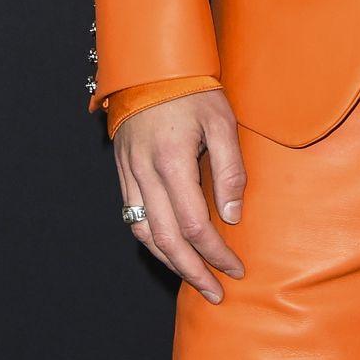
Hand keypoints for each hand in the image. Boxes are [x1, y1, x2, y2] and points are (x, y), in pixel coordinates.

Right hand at [114, 89, 245, 301]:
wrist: (151, 66)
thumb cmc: (192, 90)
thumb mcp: (222, 121)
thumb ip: (230, 170)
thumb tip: (232, 217)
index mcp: (172, 162)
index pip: (195, 225)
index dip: (216, 253)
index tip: (236, 267)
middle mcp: (145, 174)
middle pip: (167, 240)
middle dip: (193, 271)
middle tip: (216, 292)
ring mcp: (129, 174)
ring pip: (145, 234)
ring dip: (170, 263)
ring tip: (194, 280)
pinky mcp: (123, 172)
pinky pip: (133, 218)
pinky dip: (151, 242)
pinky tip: (169, 251)